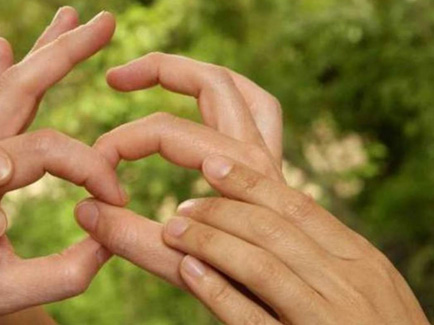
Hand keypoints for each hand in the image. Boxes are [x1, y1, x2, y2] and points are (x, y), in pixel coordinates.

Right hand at [75, 52, 283, 285]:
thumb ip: (133, 238)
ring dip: (197, 75)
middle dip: (161, 70)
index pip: (169, 132)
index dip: (123, 143)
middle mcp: (262, 159)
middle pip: (213, 84)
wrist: (309, 309)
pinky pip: (259, 114)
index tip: (94, 176)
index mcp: (240, 176)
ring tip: (158, 72)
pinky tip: (204, 106)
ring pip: (241, 92)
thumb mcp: (185, 267)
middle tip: (115, 77)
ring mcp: (272, 163)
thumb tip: (84, 208)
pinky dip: (227, 100)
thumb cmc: (257, 295)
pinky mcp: (272, 173)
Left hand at [164, 155, 428, 323]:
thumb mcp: (366, 287)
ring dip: (209, 242)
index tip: (213, 165)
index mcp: (363, 261)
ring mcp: (328, 318)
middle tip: (183, 205)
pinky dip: (216, 291)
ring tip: (174, 231)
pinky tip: (189, 272)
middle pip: (272, 230)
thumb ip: (326, 253)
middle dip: (221, 211)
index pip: (299, 207)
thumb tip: (274, 215)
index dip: (250, 182)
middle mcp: (349, 284)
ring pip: (259, 264)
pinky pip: (251, 317)